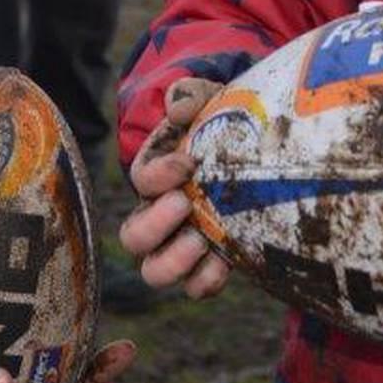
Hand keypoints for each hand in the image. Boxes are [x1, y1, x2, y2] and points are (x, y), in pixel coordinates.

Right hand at [118, 78, 232, 298]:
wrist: (249, 146)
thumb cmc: (220, 123)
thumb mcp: (208, 101)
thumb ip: (190, 96)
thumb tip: (179, 108)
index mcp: (155, 174)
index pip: (142, 179)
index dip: (159, 174)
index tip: (188, 161)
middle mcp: (159, 214)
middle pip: (133, 237)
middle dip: (155, 225)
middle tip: (185, 204)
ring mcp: (181, 243)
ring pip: (155, 271)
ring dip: (175, 261)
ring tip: (202, 242)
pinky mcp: (209, 262)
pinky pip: (196, 286)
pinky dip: (207, 281)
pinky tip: (226, 263)